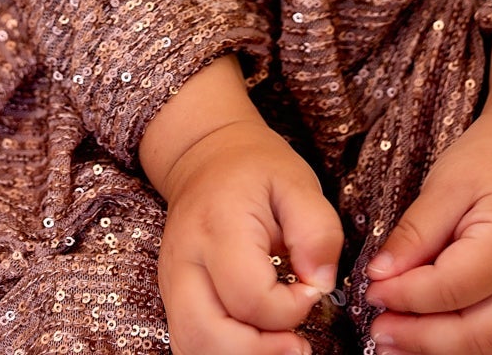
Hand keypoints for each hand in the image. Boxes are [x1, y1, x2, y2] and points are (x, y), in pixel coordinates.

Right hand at [157, 117, 344, 354]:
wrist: (205, 156)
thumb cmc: (255, 169)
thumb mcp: (297, 182)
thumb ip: (317, 230)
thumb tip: (320, 282)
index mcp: (219, 226)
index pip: (249, 296)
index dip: (290, 309)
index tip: (312, 290)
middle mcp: (185, 260)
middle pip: (207, 334)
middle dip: (260, 352)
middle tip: (297, 344)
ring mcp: (172, 282)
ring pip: (191, 345)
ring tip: (279, 345)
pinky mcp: (171, 296)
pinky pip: (188, 342)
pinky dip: (221, 352)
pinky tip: (253, 342)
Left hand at [363, 111, 491, 354]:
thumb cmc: (491, 157)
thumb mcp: (445, 183)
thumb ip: (414, 233)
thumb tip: (380, 276)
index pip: (451, 288)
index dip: (405, 295)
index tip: (371, 291)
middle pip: (477, 334)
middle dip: (422, 339)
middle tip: (378, 330)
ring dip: (440, 351)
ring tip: (394, 342)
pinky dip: (461, 345)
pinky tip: (427, 337)